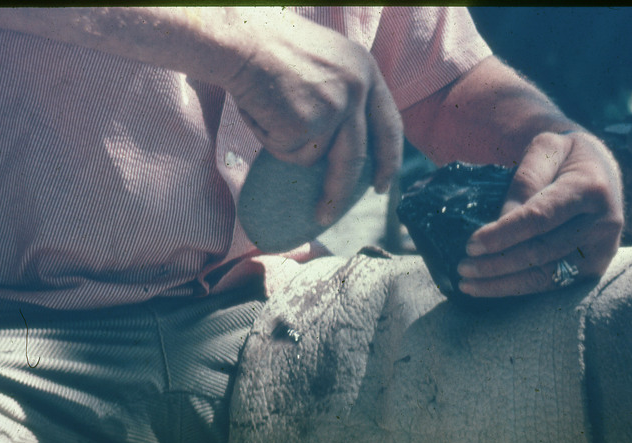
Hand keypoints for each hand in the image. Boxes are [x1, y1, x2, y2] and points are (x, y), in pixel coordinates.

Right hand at [223, 9, 402, 224]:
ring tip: (268, 111)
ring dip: (287, 146)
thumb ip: (341, 97)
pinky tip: (263, 110)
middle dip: (339, 192)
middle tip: (326, 215)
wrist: (242, 39)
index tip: (383, 184)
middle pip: (355, 157)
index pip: (389, 125)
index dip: (388, 158)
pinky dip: (271, 141)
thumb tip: (337, 149)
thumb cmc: (270, 50)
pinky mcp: (311, 125)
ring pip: (314, 158)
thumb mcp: (325, 66)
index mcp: (366, 71)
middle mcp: (359, 90)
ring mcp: (337, 109)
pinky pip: (289, 153)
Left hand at [456, 131, 623, 296]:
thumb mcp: (546, 148)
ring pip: (545, 275)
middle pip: (541, 251)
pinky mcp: (594, 269)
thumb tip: (503, 218)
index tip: (471, 244)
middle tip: (463, 266)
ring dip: (503, 283)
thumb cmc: (565, 156)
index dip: (503, 234)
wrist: (600, 170)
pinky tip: (490, 288)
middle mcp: (604, 223)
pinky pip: (551, 285)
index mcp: (591, 189)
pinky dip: (518, 288)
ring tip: (468, 283)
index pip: (540, 218)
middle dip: (497, 262)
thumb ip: (526, 178)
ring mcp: (603, 251)